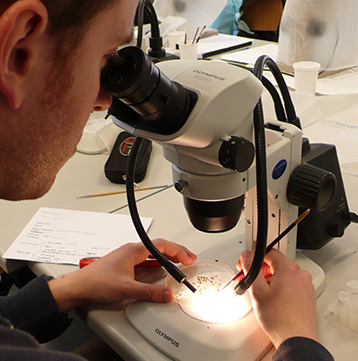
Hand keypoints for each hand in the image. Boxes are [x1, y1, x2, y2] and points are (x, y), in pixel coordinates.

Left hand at [49, 239, 196, 312]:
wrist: (79, 286)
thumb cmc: (96, 282)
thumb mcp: (126, 288)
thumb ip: (149, 291)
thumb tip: (167, 294)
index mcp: (133, 250)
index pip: (161, 245)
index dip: (177, 251)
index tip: (188, 258)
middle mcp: (131, 250)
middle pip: (159, 246)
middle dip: (176, 251)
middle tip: (189, 258)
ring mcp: (128, 256)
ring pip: (153, 251)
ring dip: (168, 256)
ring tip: (179, 261)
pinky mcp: (125, 263)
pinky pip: (147, 258)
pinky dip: (158, 261)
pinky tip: (161, 267)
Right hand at [237, 249, 318, 348]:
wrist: (296, 340)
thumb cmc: (280, 319)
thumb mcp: (257, 290)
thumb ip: (251, 269)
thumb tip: (247, 257)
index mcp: (289, 269)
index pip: (268, 253)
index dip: (253, 257)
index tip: (245, 263)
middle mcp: (300, 275)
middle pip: (276, 264)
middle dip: (260, 269)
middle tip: (248, 278)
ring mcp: (305, 286)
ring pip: (282, 275)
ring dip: (268, 279)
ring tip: (258, 292)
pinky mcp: (307, 296)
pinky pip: (290, 285)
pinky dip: (279, 288)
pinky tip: (270, 299)